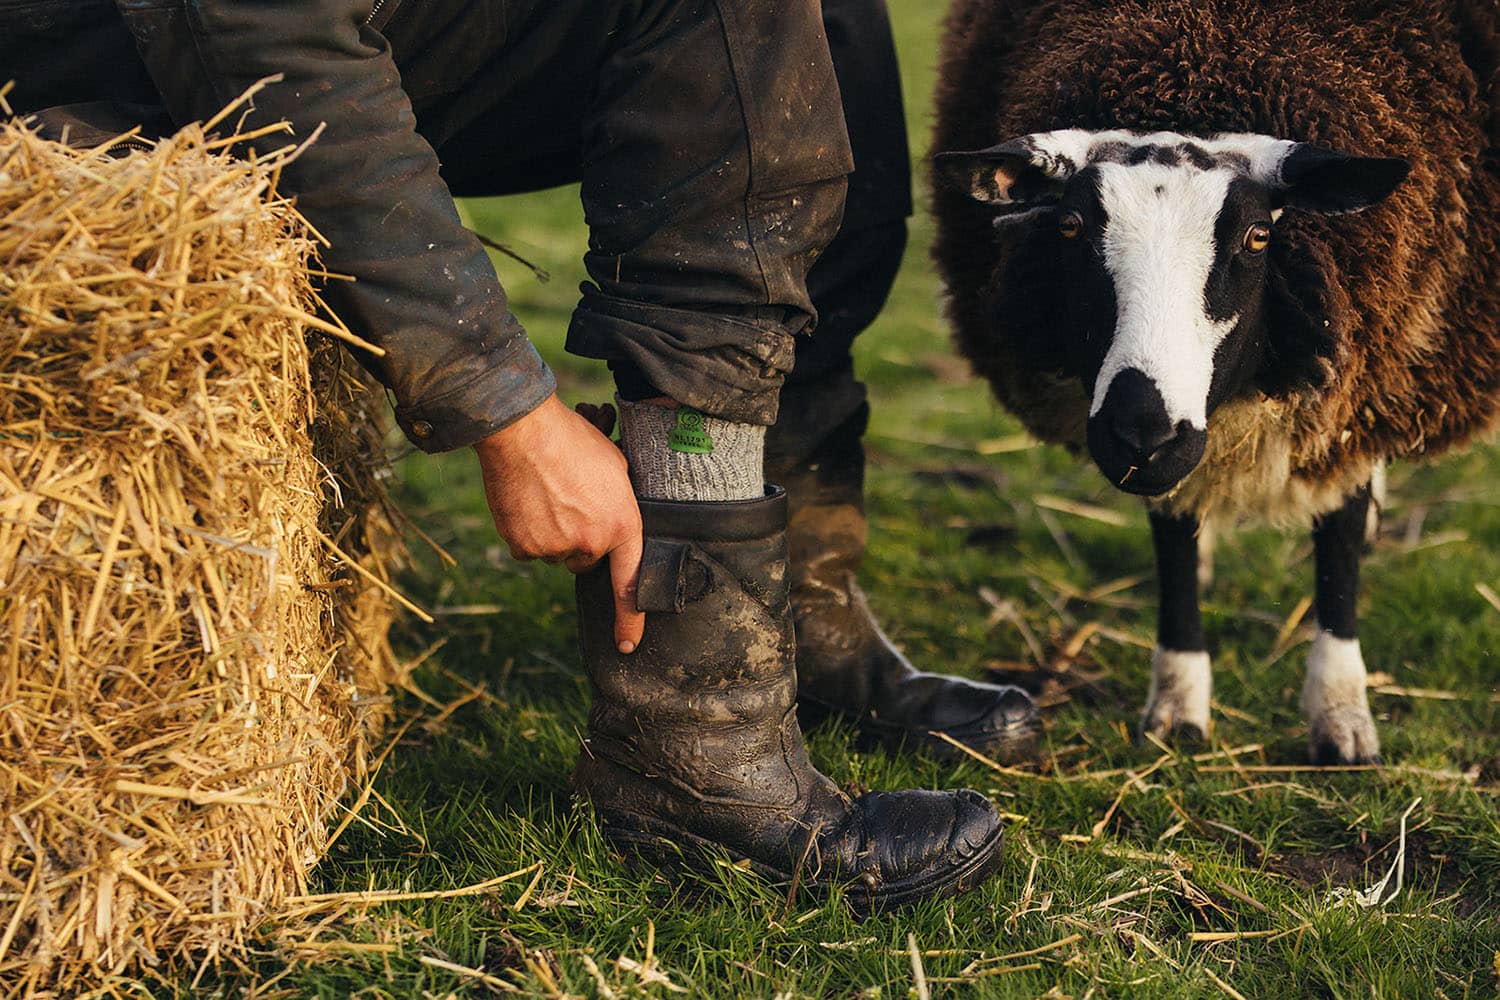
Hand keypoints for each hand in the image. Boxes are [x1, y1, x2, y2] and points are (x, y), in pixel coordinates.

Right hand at [473, 393, 644, 652]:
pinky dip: (527, 530)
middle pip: (586, 560)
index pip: (630, 584)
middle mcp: (591, 544)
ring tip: (548, 493)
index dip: (631, 618)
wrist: (524, 432)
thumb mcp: (615, 467)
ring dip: (553, 533)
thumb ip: (617, 504)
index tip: (627, 644)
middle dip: (580, 540)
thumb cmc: (574, 440)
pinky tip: (527, 500)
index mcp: (622, 525)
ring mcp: (555, 548)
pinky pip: (528, 548)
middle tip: (571, 502)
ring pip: (555, 552)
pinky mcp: (523, 546)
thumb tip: (611, 520)